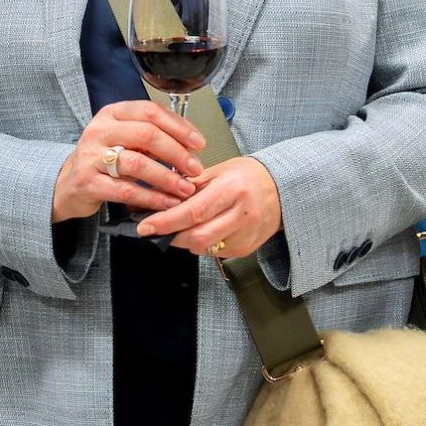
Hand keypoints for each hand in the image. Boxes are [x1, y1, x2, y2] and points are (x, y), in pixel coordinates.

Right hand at [53, 100, 205, 222]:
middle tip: (195, 168)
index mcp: (111, 114)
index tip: (198, 142)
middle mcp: (100, 131)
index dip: (178, 126)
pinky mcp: (89, 183)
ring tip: (185, 188)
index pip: (150, 111)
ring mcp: (91, 157)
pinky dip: (152, 197)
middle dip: (177, 152)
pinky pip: (127, 190)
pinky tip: (167, 203)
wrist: (66, 185)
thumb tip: (190, 143)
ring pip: (137, 163)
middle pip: (146, 134)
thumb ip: (150, 136)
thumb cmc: (102, 160)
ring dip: (167, 178)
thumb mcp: (123, 139)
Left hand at [137, 156, 281, 257]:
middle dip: (172, 236)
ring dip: (185, 241)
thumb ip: (190, 187)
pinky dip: (202, 245)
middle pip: (198, 236)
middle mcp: (241, 214)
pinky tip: (203, 230)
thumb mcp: (218, 172)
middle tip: (155, 230)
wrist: (281, 188)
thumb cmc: (245, 176)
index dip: (166, 222)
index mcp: (232, 189)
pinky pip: (215, 253)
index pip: (194, 211)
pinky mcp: (247, 248)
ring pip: (205, 248)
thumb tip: (157, 198)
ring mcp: (246, 234)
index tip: (145, 226)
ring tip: (179, 228)